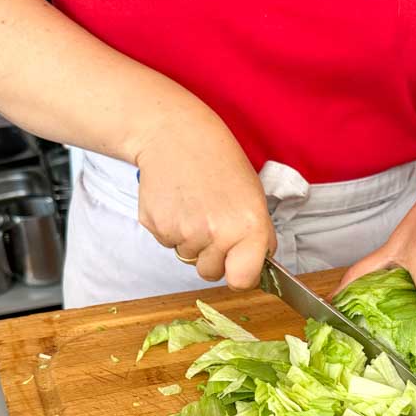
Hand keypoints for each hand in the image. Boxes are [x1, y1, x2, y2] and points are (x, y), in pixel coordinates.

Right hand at [133, 108, 275, 288]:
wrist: (175, 134)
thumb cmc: (220, 163)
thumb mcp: (254, 197)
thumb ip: (259, 236)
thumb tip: (258, 266)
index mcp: (248, 228)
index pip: (243, 281)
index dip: (240, 275)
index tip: (238, 265)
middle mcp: (216, 234)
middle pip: (210, 273)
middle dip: (212, 256)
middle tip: (213, 221)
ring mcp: (183, 232)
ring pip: (187, 257)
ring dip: (191, 239)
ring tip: (195, 204)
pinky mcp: (155, 226)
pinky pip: (167, 242)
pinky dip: (171, 227)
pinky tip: (177, 201)